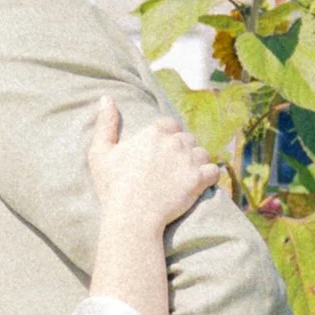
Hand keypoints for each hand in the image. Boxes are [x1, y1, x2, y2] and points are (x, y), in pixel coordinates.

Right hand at [86, 97, 219, 236]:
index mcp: (153, 132)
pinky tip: (199, 185)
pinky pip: (214, 171)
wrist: (131, 217)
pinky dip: (209, 177)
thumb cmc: (113, 187)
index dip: (167, 138)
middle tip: (172, 169)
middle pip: (187, 139)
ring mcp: (188, 160)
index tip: (160, 153)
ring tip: (185, 177)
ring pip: (202, 154)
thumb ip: (105, 123)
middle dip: (182, 151)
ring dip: (196, 163)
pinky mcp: (199, 179)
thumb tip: (106, 97)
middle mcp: (174, 141)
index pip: (169, 125)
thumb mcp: (100, 152)